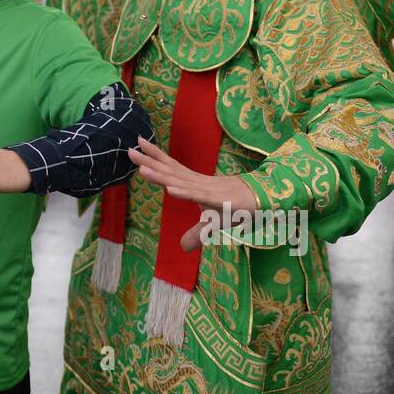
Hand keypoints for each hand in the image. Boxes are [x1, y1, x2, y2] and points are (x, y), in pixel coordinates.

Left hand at [129, 137, 257, 249]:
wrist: (263, 200)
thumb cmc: (236, 207)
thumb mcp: (213, 224)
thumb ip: (196, 233)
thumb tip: (182, 248)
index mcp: (195, 183)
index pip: (171, 168)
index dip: (154, 157)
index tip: (137, 145)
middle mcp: (198, 184)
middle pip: (171, 171)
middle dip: (150, 161)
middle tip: (130, 150)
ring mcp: (208, 191)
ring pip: (181, 183)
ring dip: (162, 176)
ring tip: (143, 169)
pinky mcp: (220, 202)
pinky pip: (199, 197)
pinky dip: (186, 194)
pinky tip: (171, 190)